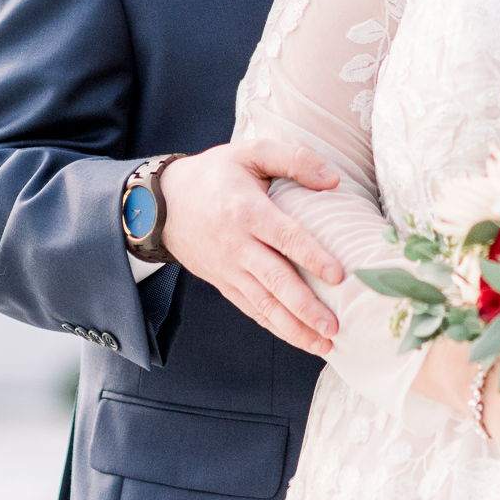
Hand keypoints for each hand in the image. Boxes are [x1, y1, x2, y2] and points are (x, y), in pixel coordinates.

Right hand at [158, 140, 341, 355]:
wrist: (161, 203)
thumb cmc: (215, 174)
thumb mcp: (251, 152)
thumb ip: (294, 159)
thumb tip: (333, 179)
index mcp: (247, 211)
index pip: (285, 237)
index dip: (312, 256)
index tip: (338, 275)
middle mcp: (237, 246)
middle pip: (276, 280)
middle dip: (306, 308)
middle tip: (334, 327)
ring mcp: (229, 269)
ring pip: (264, 304)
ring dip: (295, 328)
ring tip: (325, 346)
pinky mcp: (223, 283)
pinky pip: (251, 309)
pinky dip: (276, 327)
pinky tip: (300, 339)